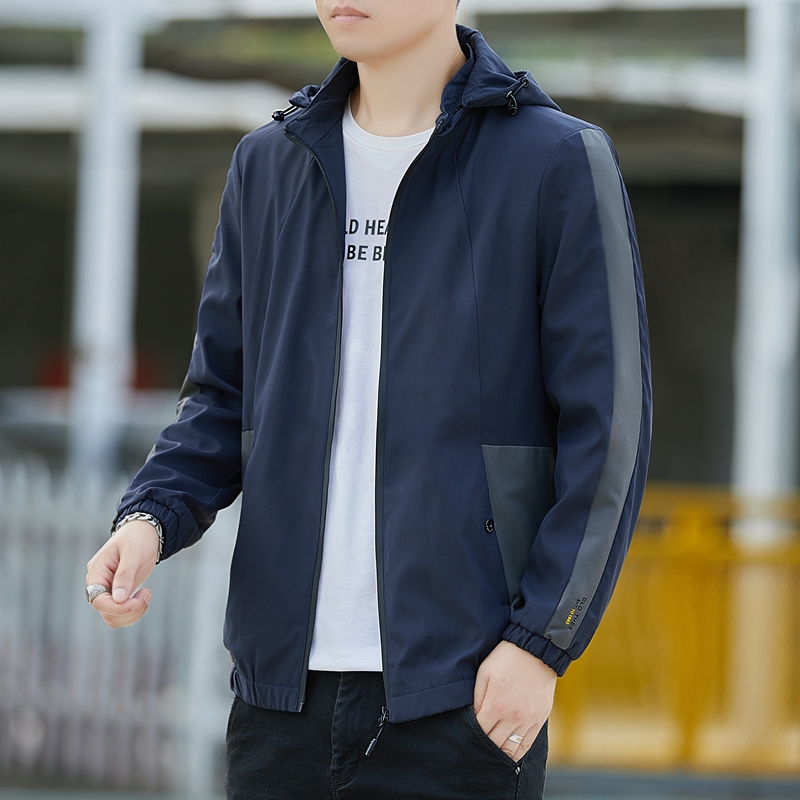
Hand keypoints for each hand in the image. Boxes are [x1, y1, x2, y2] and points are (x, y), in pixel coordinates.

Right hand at [85, 520, 158, 627]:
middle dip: (128, 610)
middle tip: (147, 595)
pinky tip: (144, 595)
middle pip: (105, 611)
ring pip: (113, 616)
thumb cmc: (137, 538)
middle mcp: (99, 582)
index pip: (98, 600)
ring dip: (133, 613)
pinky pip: (121, 612)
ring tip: (147, 595)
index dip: (116, 607)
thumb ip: (124, 575)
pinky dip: (134, 610)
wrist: (145, 532)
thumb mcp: (133, 553)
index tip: (136, 602)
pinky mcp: (119, 593)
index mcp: (97, 571)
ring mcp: (108, 589)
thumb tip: (117, 599)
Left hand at [473, 640, 556, 761]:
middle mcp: (513, 717)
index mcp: (496, 705)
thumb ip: (478, 699)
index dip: (471, 736)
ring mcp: (528, 720)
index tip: (466, 737)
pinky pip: (528, 745)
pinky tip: (509, 755)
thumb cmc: (506, 659)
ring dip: (500, 754)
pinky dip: (517, 753)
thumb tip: (474, 718)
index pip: (480, 732)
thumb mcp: (485, 674)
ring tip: (491, 756)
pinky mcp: (540, 719)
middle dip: (483, 747)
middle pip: (494, 744)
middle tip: (475, 750)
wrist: (536, 651)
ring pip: (511, 749)